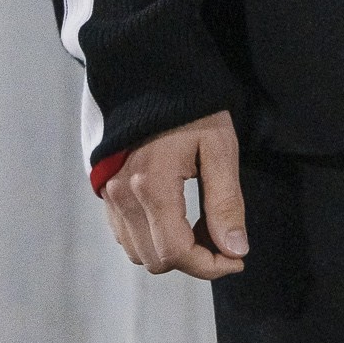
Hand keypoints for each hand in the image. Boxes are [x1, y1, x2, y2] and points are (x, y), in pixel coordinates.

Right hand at [101, 110, 248, 279]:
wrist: (152, 76)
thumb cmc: (192, 109)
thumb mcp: (219, 149)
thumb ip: (226, 203)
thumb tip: (235, 250)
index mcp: (151, 186)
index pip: (177, 253)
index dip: (211, 266)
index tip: (237, 259)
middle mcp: (123, 196)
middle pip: (157, 260)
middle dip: (195, 260)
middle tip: (224, 239)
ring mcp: (109, 196)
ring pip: (139, 253)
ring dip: (173, 252)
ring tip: (203, 228)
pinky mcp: (106, 192)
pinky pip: (126, 236)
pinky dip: (153, 239)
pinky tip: (178, 219)